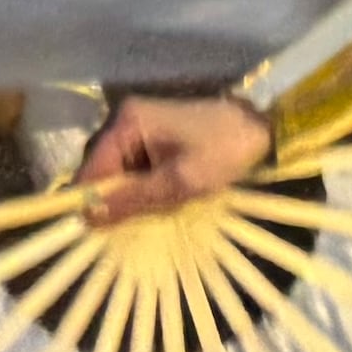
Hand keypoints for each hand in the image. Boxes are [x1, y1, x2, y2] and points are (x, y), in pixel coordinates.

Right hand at [78, 92, 269, 226]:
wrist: (264, 126)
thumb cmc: (223, 152)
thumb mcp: (178, 183)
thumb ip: (132, 200)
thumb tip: (87, 217)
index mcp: (127, 123)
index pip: (92, 170)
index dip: (94, 202)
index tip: (105, 233)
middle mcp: (126, 118)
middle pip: (103, 170)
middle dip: (117, 199)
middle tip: (140, 221)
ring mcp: (141, 125)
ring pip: (120, 171)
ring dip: (133, 194)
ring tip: (157, 209)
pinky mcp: (155, 134)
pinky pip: (136, 166)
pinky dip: (146, 185)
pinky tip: (164, 195)